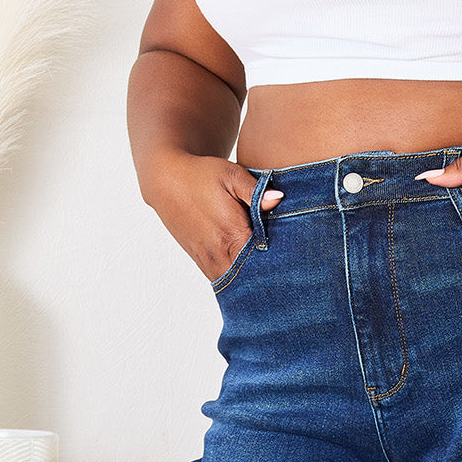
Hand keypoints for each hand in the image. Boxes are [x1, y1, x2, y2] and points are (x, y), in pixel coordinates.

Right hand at [140, 151, 283, 280]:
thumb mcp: (230, 175)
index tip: (295, 268)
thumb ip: (256, 190)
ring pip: (237, 287)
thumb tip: (279, 199)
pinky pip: (225, 283)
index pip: (264, 262)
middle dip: (270, 283)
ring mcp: (209, 262)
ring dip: (254, 286)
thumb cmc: (202, 175)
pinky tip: (253, 283)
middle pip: (252, 281)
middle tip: (289, 284)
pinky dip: (239, 284)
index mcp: (231, 235)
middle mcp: (219, 254)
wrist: (166, 181)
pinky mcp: (203, 264)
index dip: (281, 267)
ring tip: (274, 287)